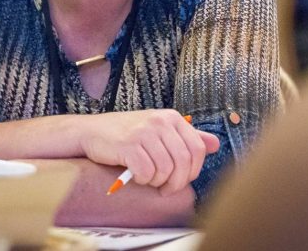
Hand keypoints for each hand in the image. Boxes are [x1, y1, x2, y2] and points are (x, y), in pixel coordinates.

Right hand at [80, 109, 219, 194]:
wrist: (92, 131)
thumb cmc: (127, 134)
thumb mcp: (159, 131)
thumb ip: (186, 137)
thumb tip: (215, 144)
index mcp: (172, 117)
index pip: (197, 149)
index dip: (192, 171)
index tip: (180, 180)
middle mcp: (160, 121)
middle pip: (183, 162)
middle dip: (176, 182)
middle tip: (164, 189)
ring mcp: (144, 132)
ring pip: (165, 170)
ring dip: (156, 182)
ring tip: (146, 178)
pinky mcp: (128, 145)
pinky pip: (146, 173)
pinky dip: (142, 180)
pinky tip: (135, 175)